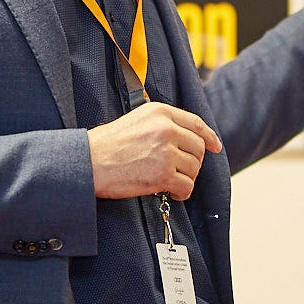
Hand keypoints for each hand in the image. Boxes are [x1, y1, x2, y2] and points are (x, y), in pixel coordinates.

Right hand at [87, 102, 223, 200]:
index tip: (215, 147)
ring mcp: (166, 151)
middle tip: (177, 170)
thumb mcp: (136, 120)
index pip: (196, 123)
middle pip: (198, 148)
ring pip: (194, 168)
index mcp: (160, 112)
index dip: (209, 137)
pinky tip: (171, 192)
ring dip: (185, 178)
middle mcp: (166, 129)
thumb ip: (162, 124)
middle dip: (192, 162)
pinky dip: (182, 192)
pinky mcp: (163, 174)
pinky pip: (187, 185)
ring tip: (168, 181)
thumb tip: (186, 138)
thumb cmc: (106, 145)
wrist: (88, 162)